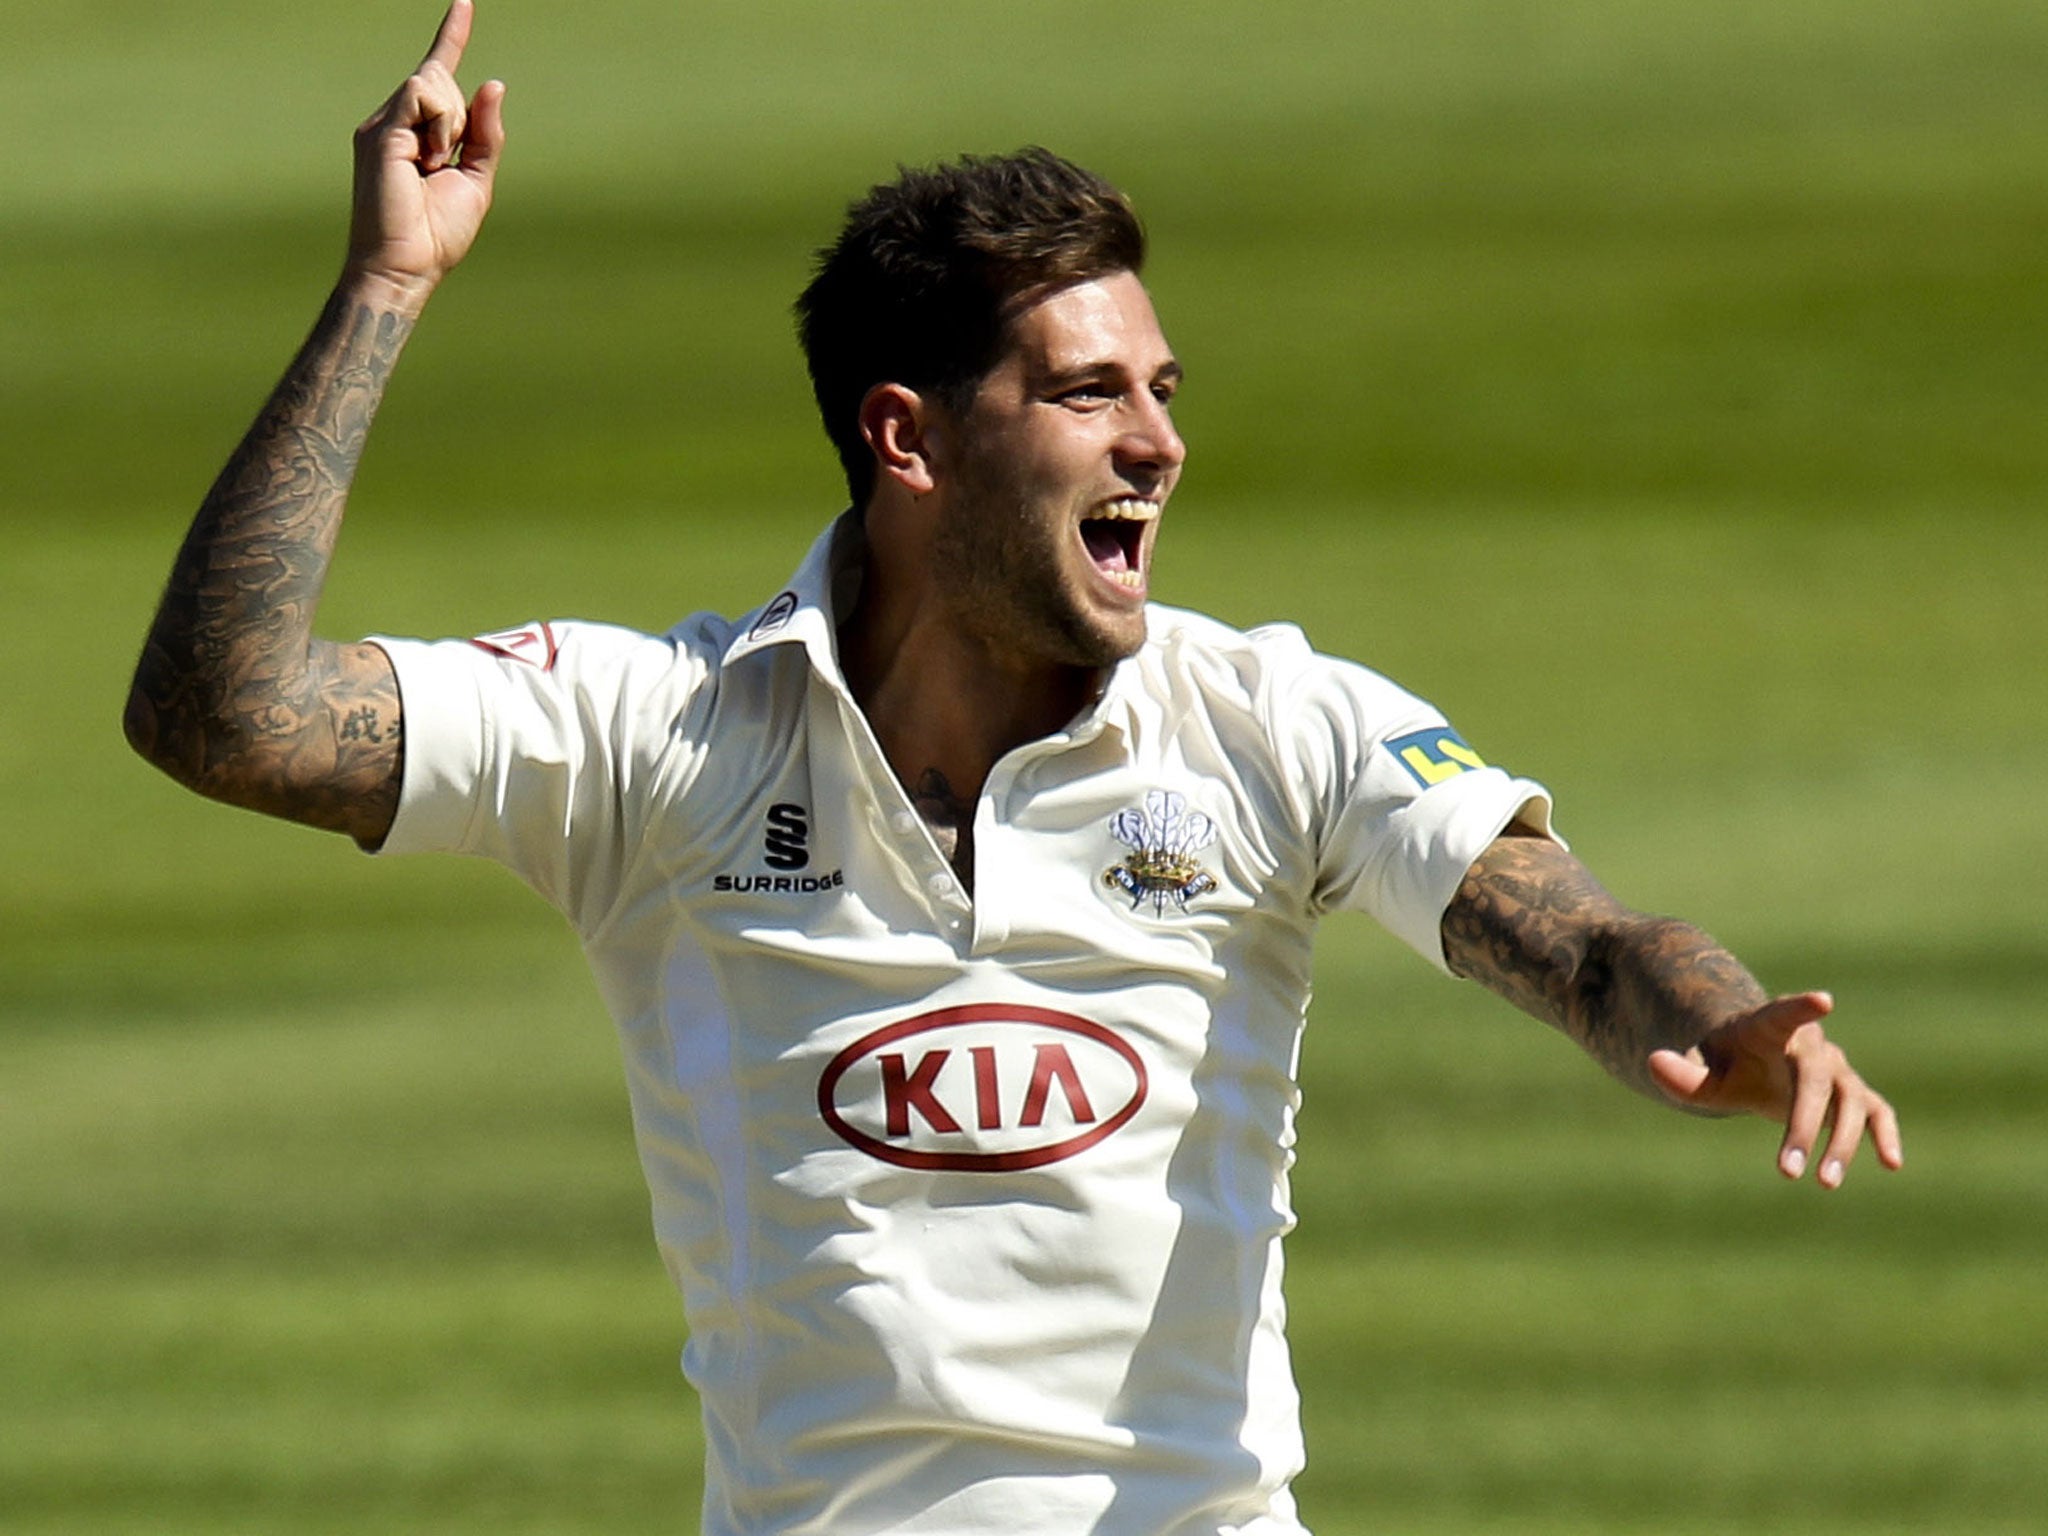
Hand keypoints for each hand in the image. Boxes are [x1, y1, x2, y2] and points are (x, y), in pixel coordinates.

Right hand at [346, 0, 505, 305]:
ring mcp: (383, 125)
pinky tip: (427, 159)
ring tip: (433, 165)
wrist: (406, 267)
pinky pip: (423, 94)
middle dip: (460, 116)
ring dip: (451, 123)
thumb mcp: (476, 180)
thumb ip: (485, 134)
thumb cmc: (436, 234)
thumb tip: (492, 82)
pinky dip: (440, 125)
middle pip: (440, 77)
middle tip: (443, 164)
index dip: (451, 37)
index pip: (436, 74)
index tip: (464, 3)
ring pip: (432, 81)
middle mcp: (395, 122)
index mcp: (417, 132)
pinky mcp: (379, 131)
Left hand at [1648, 991, 1903, 1188]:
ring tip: (1824, 1183)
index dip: (1801, 1007)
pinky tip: (1891, 1164)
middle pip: (1815, 1081)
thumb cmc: (1725, 1062)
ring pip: (1851, 1103)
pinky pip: (1878, 1113)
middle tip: (1786, 1169)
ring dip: (1841, 1143)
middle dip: (1802, 1125)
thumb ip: (1681, 1072)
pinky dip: (1885, 1135)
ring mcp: (1837, 1070)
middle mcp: (1811, 1046)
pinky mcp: (1855, 1095)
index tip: (1823, 1000)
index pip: (1784, 1014)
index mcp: (1769, 1028)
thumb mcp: (1700, 1068)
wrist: (1755, 1064)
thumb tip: (1654, 1062)